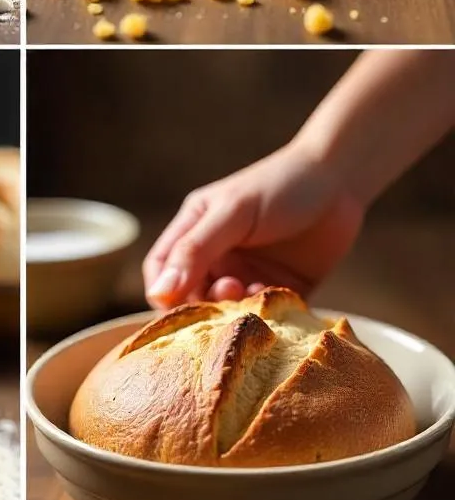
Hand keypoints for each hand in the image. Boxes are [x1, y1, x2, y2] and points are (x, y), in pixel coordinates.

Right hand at [143, 138, 362, 306]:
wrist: (340, 181)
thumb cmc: (279, 186)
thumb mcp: (232, 214)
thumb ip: (195, 250)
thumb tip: (159, 293)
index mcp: (195, 230)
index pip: (161, 271)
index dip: (163, 294)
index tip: (178, 308)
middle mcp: (217, 256)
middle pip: (192, 298)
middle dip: (204, 306)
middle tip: (228, 294)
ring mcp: (248, 275)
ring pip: (227, 312)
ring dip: (235, 312)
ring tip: (254, 292)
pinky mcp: (281, 291)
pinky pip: (264, 318)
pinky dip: (266, 317)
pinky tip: (278, 300)